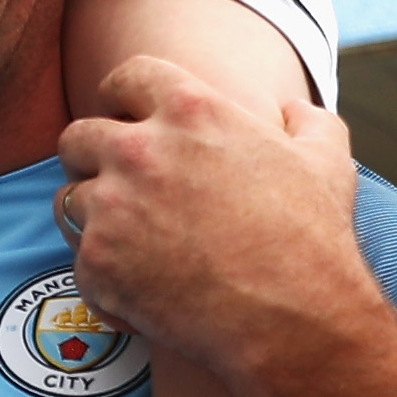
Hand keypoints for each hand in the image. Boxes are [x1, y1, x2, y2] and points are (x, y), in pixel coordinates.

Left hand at [53, 58, 373, 375]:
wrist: (293, 319)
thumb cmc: (312, 239)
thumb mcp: (326, 161)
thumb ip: (307, 121)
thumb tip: (292, 110)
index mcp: (191, 110)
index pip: (126, 77)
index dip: (121, 97)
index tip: (124, 117)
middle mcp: (140, 150)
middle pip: (78, 137)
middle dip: (92, 159)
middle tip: (117, 187)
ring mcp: (112, 206)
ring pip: (70, 200)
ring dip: (93, 219)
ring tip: (129, 245)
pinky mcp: (97, 262)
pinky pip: (79, 264)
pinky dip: (105, 282)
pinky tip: (142, 295)